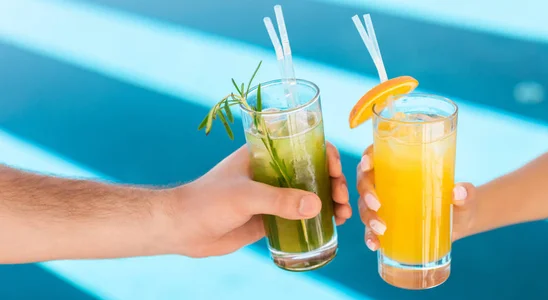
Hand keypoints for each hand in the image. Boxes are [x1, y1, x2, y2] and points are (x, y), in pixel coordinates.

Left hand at [168, 143, 350, 257]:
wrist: (183, 229)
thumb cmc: (208, 201)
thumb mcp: (244, 196)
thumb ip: (279, 200)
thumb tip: (317, 206)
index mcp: (265, 153)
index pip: (303, 144)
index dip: (325, 154)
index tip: (335, 170)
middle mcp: (273, 171)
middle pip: (313, 169)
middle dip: (333, 181)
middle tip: (341, 198)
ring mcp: (273, 194)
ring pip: (310, 193)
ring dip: (330, 201)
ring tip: (343, 215)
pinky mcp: (271, 216)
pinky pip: (301, 215)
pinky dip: (319, 218)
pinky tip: (333, 225)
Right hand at [356, 145, 475, 250]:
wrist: (460, 223)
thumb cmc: (459, 200)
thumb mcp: (465, 195)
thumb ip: (465, 193)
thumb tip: (459, 192)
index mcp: (401, 166)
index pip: (377, 155)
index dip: (367, 157)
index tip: (368, 164)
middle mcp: (388, 183)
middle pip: (365, 181)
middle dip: (366, 192)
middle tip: (377, 204)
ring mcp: (385, 205)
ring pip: (364, 206)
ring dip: (367, 216)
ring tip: (381, 228)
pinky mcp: (387, 225)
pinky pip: (371, 229)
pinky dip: (369, 236)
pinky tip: (375, 244)